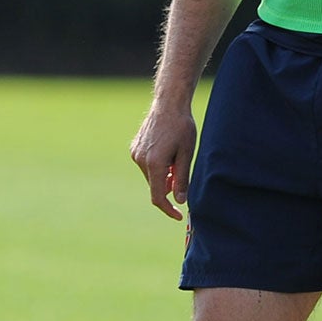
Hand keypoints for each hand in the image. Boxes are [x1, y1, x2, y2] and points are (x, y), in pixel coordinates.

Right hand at [130, 101, 196, 219]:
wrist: (168, 104)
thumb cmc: (182, 127)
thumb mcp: (187, 154)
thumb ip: (182, 179)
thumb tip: (180, 200)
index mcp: (155, 164)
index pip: (158, 196)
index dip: (168, 209)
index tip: (178, 215)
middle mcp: (141, 160)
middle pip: (155, 186)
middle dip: (168, 186)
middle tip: (181, 172)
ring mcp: (135, 154)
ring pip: (151, 176)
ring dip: (163, 175)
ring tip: (176, 157)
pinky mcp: (134, 149)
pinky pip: (146, 165)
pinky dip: (156, 166)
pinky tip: (167, 150)